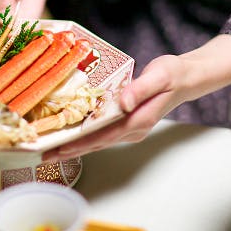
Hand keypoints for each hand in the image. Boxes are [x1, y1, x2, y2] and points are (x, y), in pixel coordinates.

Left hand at [42, 54, 189, 161]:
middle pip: (96, 144)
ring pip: (98, 141)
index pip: (103, 136)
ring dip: (75, 146)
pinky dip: (84, 137)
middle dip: (70, 150)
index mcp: (138, 121)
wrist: (186, 78)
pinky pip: (102, 134)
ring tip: (50, 150)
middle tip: (44, 155)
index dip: (80, 143)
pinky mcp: (127, 124)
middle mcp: (133, 129)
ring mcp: (130, 129)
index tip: (60, 148)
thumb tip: (123, 102)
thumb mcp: (160, 75)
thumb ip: (141, 89)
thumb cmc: (173, 74)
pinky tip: (70, 136)